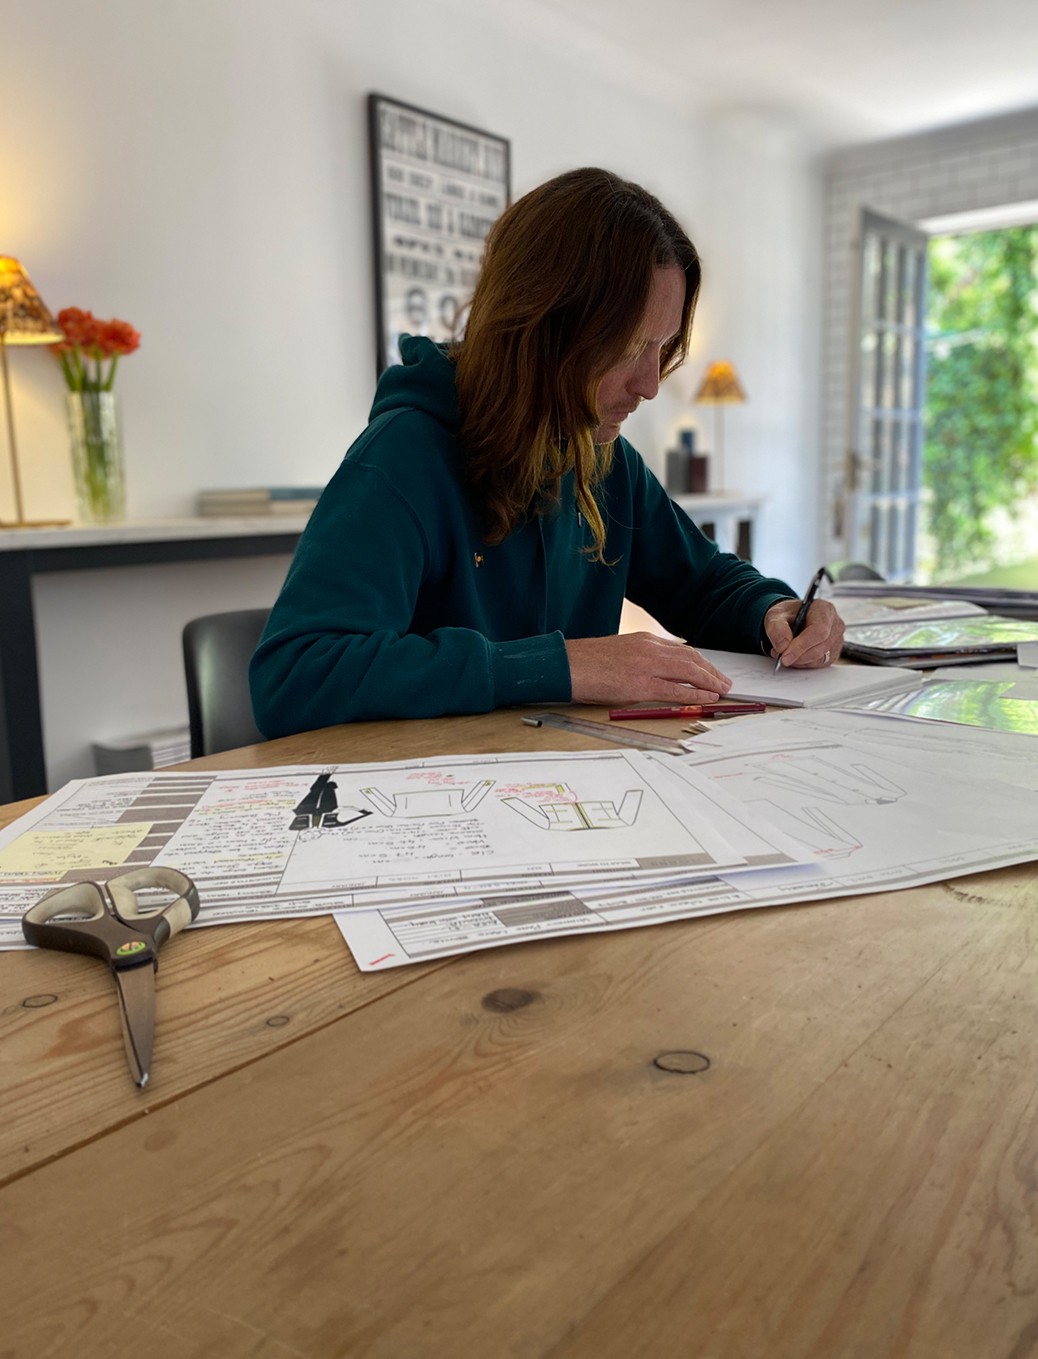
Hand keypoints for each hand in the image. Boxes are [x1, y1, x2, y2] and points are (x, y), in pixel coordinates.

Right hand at [565, 633, 731, 704]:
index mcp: (643, 640)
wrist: (564, 665)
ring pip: (688, 671)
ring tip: (723, 691)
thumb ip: (639, 660)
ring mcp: (645, 665)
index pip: (681, 650)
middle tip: (725, 683)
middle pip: (691, 659)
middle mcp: (649, 648)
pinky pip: (675, 689)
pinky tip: (707, 699)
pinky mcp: (639, 684)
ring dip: (709, 682)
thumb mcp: (618, 654)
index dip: (701, 662)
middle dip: (712, 672)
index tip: (711, 671)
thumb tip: (655, 675)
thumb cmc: (585, 663)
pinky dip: (695, 694)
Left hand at [765, 599, 844, 667]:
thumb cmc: (787, 615)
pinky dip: (804, 664)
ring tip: (785, 653)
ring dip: (799, 661)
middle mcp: (835, 624)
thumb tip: (783, 646)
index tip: (785, 656)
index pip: (818, 631)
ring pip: (819, 658)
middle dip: (797, 656)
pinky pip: (820, 664)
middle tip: (780, 655)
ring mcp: (837, 639)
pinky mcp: (834, 653)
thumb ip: (776, 628)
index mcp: (824, 609)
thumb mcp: (776, 615)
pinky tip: (795, 656)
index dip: (801, 646)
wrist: (793, 620)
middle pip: (819, 647)